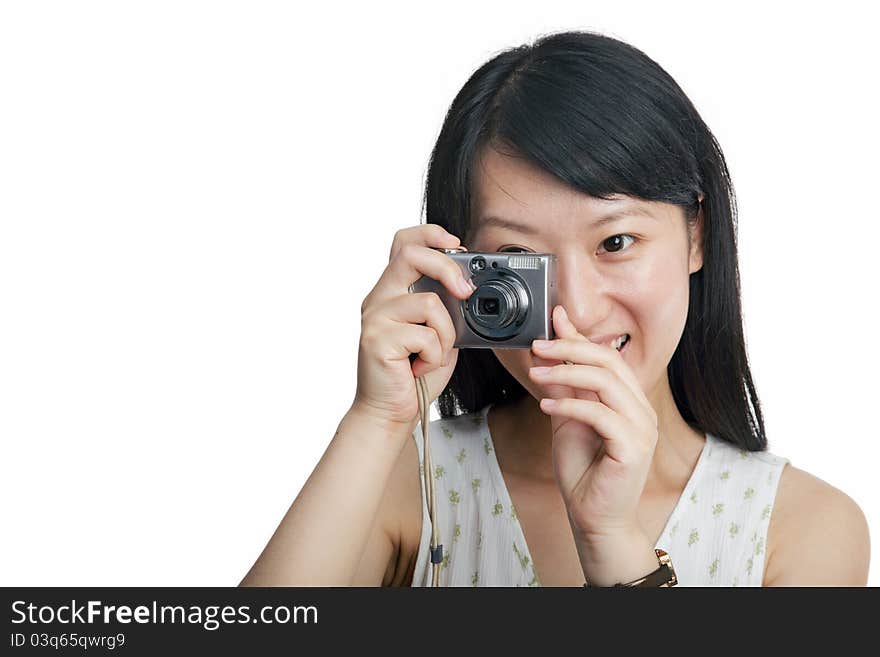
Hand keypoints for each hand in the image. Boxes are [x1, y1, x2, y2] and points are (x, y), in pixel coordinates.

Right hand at [352, 224, 474, 433]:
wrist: (391, 413)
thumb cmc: (415, 375)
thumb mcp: (438, 333)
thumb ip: (446, 308)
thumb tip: (470, 287)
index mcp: (392, 291)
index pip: (404, 242)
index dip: (431, 234)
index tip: (457, 245)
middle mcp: (378, 298)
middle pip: (412, 254)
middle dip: (448, 268)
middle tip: (466, 292)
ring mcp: (375, 318)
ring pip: (430, 303)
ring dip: (446, 334)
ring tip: (433, 354)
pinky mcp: (376, 340)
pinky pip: (425, 335)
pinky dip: (435, 355)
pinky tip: (420, 367)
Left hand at [528, 305, 659, 541]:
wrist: (593, 517)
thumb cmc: (583, 471)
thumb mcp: (566, 419)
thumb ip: (563, 386)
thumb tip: (549, 350)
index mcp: (629, 400)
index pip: (608, 356)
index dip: (579, 336)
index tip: (553, 320)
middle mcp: (640, 409)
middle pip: (609, 361)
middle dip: (570, 348)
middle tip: (538, 345)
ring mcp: (642, 428)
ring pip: (606, 382)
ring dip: (566, 372)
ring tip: (536, 375)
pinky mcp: (634, 448)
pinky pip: (601, 415)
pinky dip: (570, 406)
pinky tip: (546, 407)